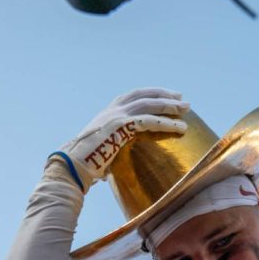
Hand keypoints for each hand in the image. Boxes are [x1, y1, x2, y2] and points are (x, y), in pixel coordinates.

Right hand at [58, 89, 188, 190]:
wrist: (72, 165)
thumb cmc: (86, 164)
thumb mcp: (103, 149)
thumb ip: (114, 147)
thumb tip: (117, 164)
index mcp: (108, 112)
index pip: (134, 96)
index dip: (152, 94)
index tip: (168, 96)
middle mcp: (112, 110)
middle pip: (144, 95)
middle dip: (164, 95)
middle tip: (182, 99)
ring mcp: (116, 116)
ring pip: (148, 105)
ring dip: (169, 106)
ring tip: (186, 109)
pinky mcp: (120, 127)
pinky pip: (148, 121)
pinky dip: (166, 123)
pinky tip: (179, 127)